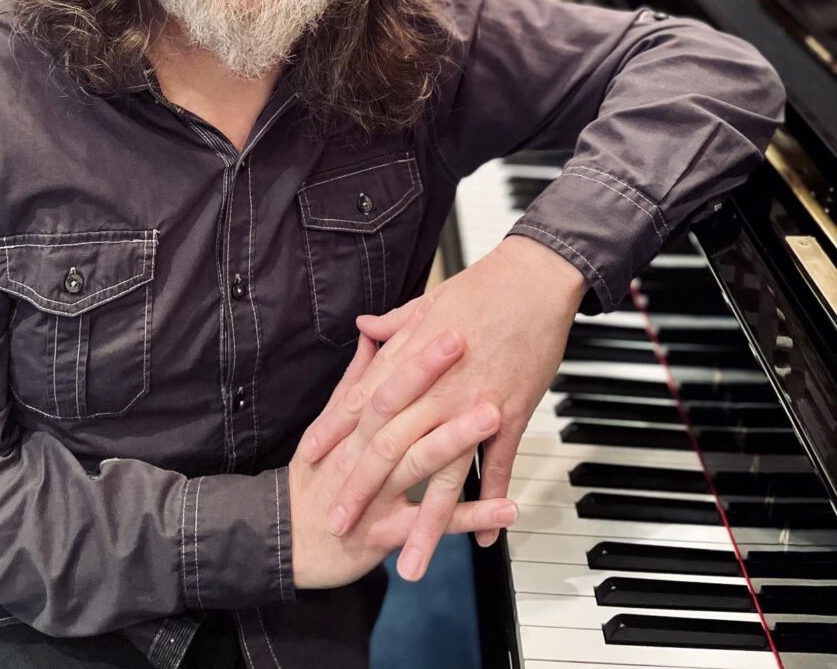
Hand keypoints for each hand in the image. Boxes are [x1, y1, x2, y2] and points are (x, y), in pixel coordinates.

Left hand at [301, 234, 584, 579]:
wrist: (532, 281)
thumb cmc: (481, 287)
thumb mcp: (427, 302)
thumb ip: (394, 325)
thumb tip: (365, 328)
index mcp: (409, 360)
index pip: (360, 405)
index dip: (333, 435)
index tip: (311, 462)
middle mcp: (435, 390)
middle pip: (389, 448)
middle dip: (362, 490)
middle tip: (339, 525)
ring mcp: (473, 407)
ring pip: (442, 475)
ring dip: (426, 523)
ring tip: (411, 562)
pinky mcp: (511, 416)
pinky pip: (498, 467)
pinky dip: (491, 503)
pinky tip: (486, 538)